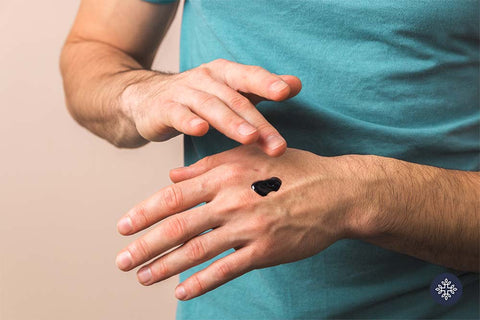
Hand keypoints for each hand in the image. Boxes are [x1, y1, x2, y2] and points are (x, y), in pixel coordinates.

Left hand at [115, 145, 365, 299]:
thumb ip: (207, 165)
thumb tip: (172, 176)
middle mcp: (232, 200)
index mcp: (225, 175)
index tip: (123, 227)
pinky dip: (202, 283)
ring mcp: (248, 227)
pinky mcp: (265, 249)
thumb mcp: (248, 157)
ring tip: (143, 277)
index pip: (174, 196)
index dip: (145, 213)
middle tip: (122, 261)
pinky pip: (227, 269)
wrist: (335, 192)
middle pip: (178, 226)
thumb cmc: (290, 170)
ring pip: (197, 250)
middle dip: (145, 246)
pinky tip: (182, 292)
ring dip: (166, 266)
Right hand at [121, 59, 301, 155]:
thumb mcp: (229, 91)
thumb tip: (296, 83)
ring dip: (231, 122)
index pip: (249, 77)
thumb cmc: (196, 98)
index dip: (267, 83)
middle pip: (235, 99)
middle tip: (277, 144)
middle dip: (258, 122)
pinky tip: (200, 130)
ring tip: (250, 138)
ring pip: (211, 106)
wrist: (146, 100)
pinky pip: (178, 114)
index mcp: (225, 74)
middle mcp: (206, 79)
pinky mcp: (164, 108)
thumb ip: (260, 89)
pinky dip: (189, 121)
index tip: (286, 91)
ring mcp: (184, 92)